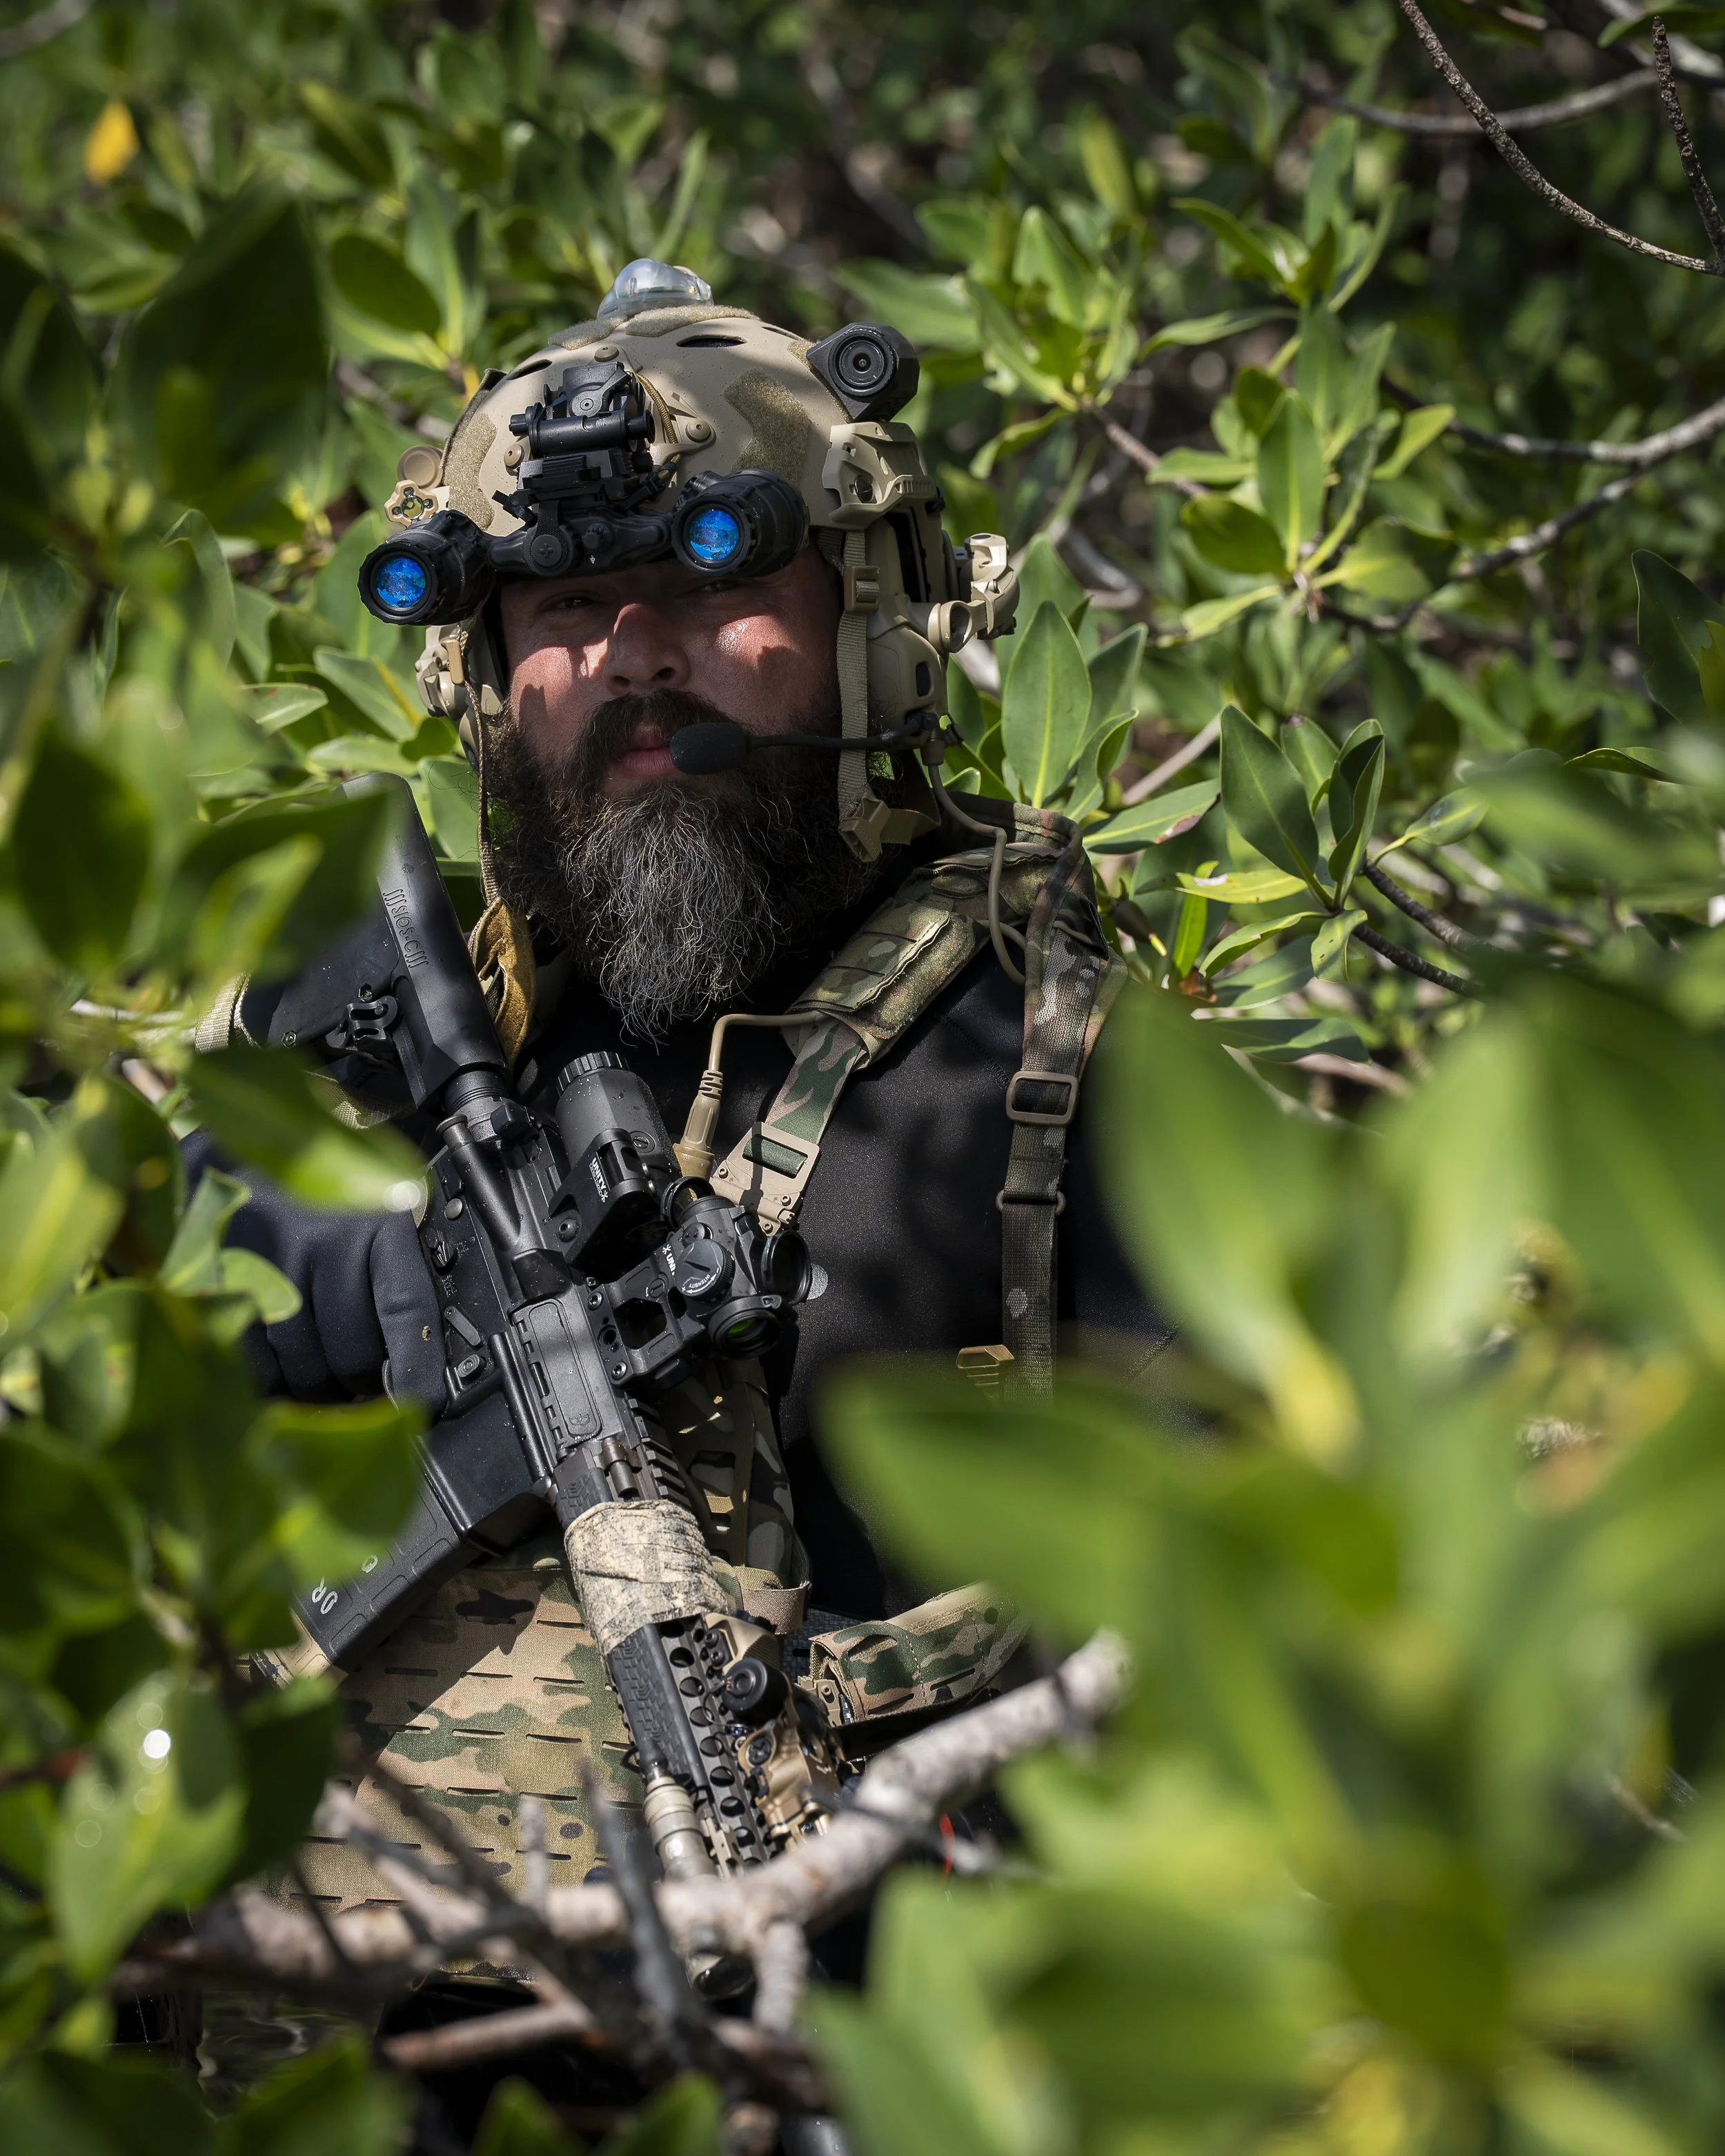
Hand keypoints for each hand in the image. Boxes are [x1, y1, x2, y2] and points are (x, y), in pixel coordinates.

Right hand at [183, 1132, 443, 1407]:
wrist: (239, 1125)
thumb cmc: (318, 1185)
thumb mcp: (372, 1210)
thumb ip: (392, 1275)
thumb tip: (409, 1370)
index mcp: (378, 1221)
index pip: (409, 1311)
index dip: (417, 1372)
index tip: (422, 1407)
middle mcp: (325, 1238)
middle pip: (355, 1354)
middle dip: (360, 1382)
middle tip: (359, 1384)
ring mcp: (267, 1261)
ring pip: (305, 1366)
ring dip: (316, 1386)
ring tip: (319, 1375)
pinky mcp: (219, 1280)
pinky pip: (254, 1361)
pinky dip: (269, 1378)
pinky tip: (277, 1365)